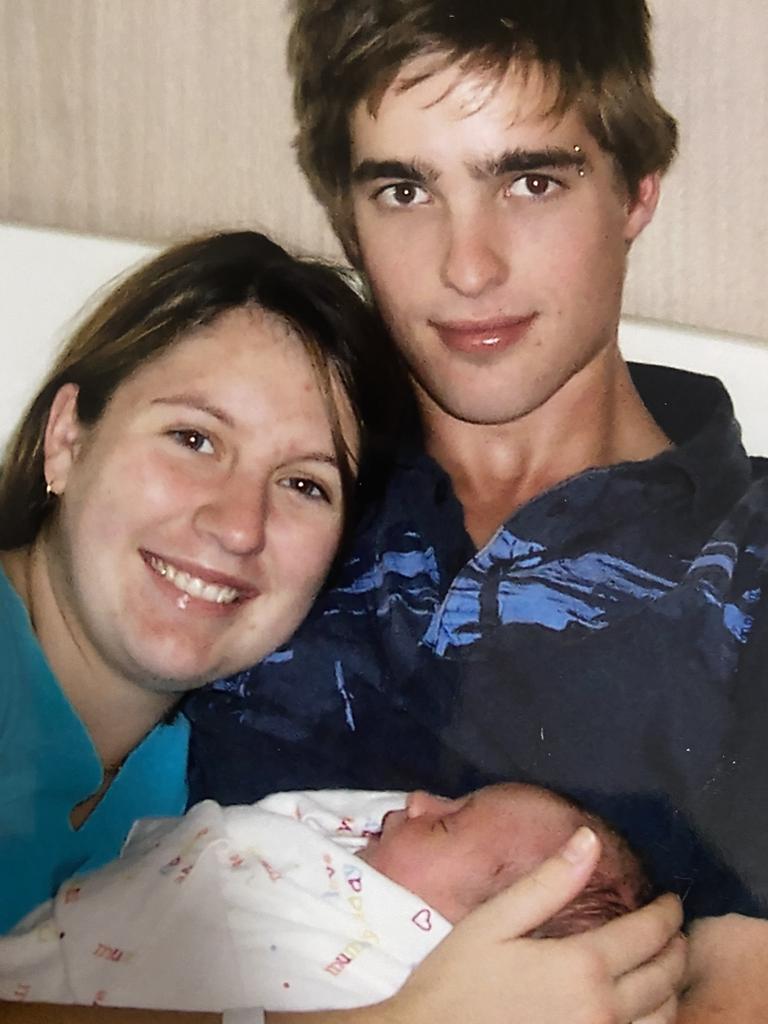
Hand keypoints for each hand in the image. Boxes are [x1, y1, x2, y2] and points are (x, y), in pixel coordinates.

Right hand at [387, 827, 685, 1023]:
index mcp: (582, 966)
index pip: (647, 934)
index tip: (672, 901)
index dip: (666, 913)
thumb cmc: (456, 980)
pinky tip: (640, 1008)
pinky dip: (654, 1022)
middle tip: (676, 930)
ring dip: (671, 988)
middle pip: (664, 976)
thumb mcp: (494, 921)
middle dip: (677, 948)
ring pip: (663, 1017)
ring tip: (664, 968)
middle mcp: (602, 1010)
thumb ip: (548, 882)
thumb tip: (588, 839)